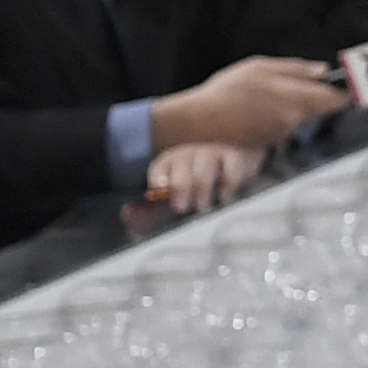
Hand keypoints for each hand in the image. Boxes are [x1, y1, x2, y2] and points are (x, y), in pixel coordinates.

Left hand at [142, 140, 267, 214]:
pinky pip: (232, 174)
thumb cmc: (202, 180)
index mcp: (171, 159)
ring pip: (203, 174)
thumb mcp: (174, 194)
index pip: (160, 167)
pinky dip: (228, 189)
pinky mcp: (238, 157)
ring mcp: (214, 153)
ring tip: (203, 206)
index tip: (160, 191)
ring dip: (202, 194)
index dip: (159, 179)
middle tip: (182, 207)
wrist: (240, 154)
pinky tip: (225, 196)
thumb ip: (149, 210)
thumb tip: (127, 215)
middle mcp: (190, 152)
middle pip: (181, 170)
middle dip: (180, 189)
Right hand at [155, 57, 350, 151]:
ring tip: (268, 96)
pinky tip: (258, 109)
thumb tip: (323, 70)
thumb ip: (296, 69)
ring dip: (295, 107)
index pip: (337, 100)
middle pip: (321, 109)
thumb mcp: (260, 68)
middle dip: (317, 97)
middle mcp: (295, 120)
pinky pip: (285, 126)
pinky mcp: (271, 142)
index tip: (349, 85)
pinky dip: (279, 118)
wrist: (198, 121)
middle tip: (299, 84)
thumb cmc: (226, 91)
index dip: (345, 92)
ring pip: (302, 118)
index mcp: (296, 100)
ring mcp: (283, 134)